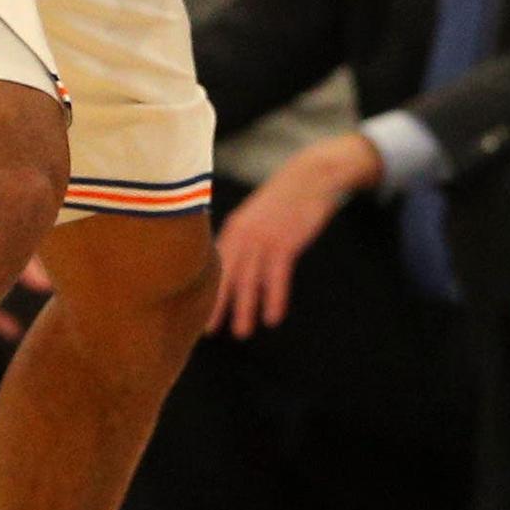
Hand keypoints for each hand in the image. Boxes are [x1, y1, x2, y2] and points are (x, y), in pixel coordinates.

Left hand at [210, 136, 371, 335]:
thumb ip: (243, 236)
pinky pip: (277, 276)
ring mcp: (264, 238)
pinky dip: (275, 298)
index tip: (198, 310)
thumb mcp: (256, 214)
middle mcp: (244, 234)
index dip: (208, 290)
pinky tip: (273, 317)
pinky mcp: (285, 241)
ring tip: (242, 332)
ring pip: (249, 280)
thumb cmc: (285, 198)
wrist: (311, 176)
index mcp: (233, 229)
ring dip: (245, 308)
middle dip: (218, 304)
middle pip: (227, 275)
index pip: (215, 265)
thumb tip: (235, 261)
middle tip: (209, 331)